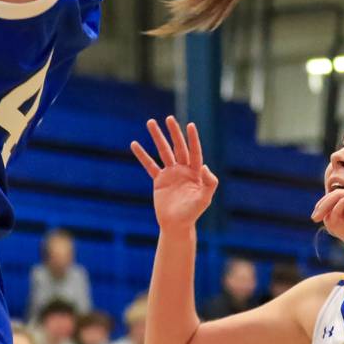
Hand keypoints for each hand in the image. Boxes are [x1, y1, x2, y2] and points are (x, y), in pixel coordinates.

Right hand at [132, 116, 217, 231]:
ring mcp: (171, 173)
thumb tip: (205, 167)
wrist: (176, 225)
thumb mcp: (204, 199)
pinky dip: (142, 155)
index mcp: (196, 172)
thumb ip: (209, 184)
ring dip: (157, 137)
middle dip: (174, 133)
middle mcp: (183, 169)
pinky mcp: (159, 180)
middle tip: (169, 118)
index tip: (190, 125)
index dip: (193, 139)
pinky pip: (150, 165)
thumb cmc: (192, 213)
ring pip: (163, 152)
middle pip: (178, 147)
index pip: (195, 152)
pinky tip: (134, 144)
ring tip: (150, 123)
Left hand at [311, 188, 343, 261]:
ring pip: (338, 195)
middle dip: (322, 205)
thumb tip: (321, 210)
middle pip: (335, 195)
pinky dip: (336, 209)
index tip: (315, 217)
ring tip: (317, 217)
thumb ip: (335, 217)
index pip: (337, 199)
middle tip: (313, 217)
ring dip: (325, 206)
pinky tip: (332, 219)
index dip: (324, 206)